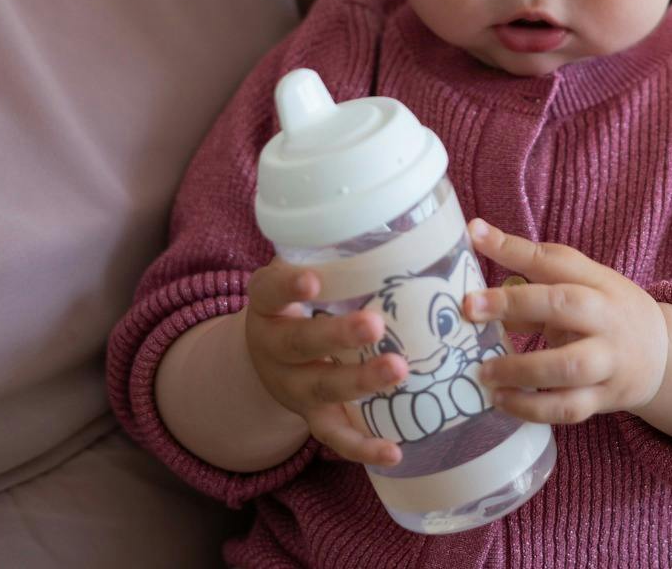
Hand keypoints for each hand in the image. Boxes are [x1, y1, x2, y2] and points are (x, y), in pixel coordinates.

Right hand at [244, 259, 407, 465]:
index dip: (288, 287)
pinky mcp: (312, 416)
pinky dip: (363, 446)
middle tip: (375, 324)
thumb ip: (334, 253)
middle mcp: (273, 345)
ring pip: (322, 388)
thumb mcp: (300, 268)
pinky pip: (335, 436)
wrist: (266, 353)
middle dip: (337, 335)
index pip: (270, 290)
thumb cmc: (299, 299)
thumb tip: (405, 220)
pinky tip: (394, 450)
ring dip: (360, 381)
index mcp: (267, 303)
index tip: (312, 280)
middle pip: (301, 343)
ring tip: (399, 371)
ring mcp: (292, 385)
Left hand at [463, 219, 668, 425]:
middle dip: (515, 304)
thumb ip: (532, 279)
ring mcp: (608, 359)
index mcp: (595, 281)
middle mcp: (605, 316)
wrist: (664, 354)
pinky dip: (532, 408)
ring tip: (483, 372)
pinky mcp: (605, 398)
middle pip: (564, 304)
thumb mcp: (581, 285)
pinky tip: (501, 401)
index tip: (474, 233)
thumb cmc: (605, 312)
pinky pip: (568, 408)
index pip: (553, 259)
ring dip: (521, 369)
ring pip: (568, 366)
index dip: (512, 247)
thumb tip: (476, 266)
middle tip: (469, 308)